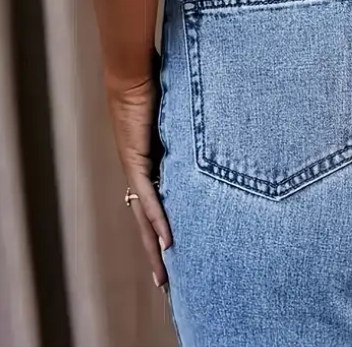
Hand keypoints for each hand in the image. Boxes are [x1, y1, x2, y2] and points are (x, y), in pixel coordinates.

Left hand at [106, 59, 172, 288]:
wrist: (131, 70)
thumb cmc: (153, 81)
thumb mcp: (178, 111)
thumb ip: (192, 123)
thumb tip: (220, 117)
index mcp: (148, 161)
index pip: (154, 203)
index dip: (161, 228)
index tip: (172, 249)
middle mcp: (139, 170)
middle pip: (146, 220)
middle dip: (155, 251)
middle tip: (165, 280)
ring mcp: (135, 168)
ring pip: (144, 217)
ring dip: (155, 247)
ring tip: (164, 275)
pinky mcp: (136, 161)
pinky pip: (149, 198)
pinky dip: (159, 220)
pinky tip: (168, 241)